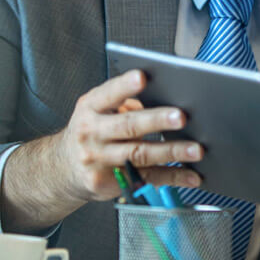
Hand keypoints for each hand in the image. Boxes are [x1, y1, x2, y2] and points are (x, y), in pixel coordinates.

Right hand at [0, 70, 202, 229]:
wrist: (64, 168)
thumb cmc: (91, 131)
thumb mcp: (97, 110)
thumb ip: (125, 102)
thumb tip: (167, 96)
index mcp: (90, 108)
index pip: (108, 94)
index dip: (125, 86)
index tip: (143, 77)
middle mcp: (92, 133)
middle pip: (128, 127)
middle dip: (156, 121)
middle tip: (181, 117)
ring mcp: (100, 160)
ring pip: (140, 155)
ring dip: (171, 152)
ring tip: (196, 149)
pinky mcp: (111, 182)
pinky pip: (147, 178)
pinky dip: (173, 177)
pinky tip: (191, 175)